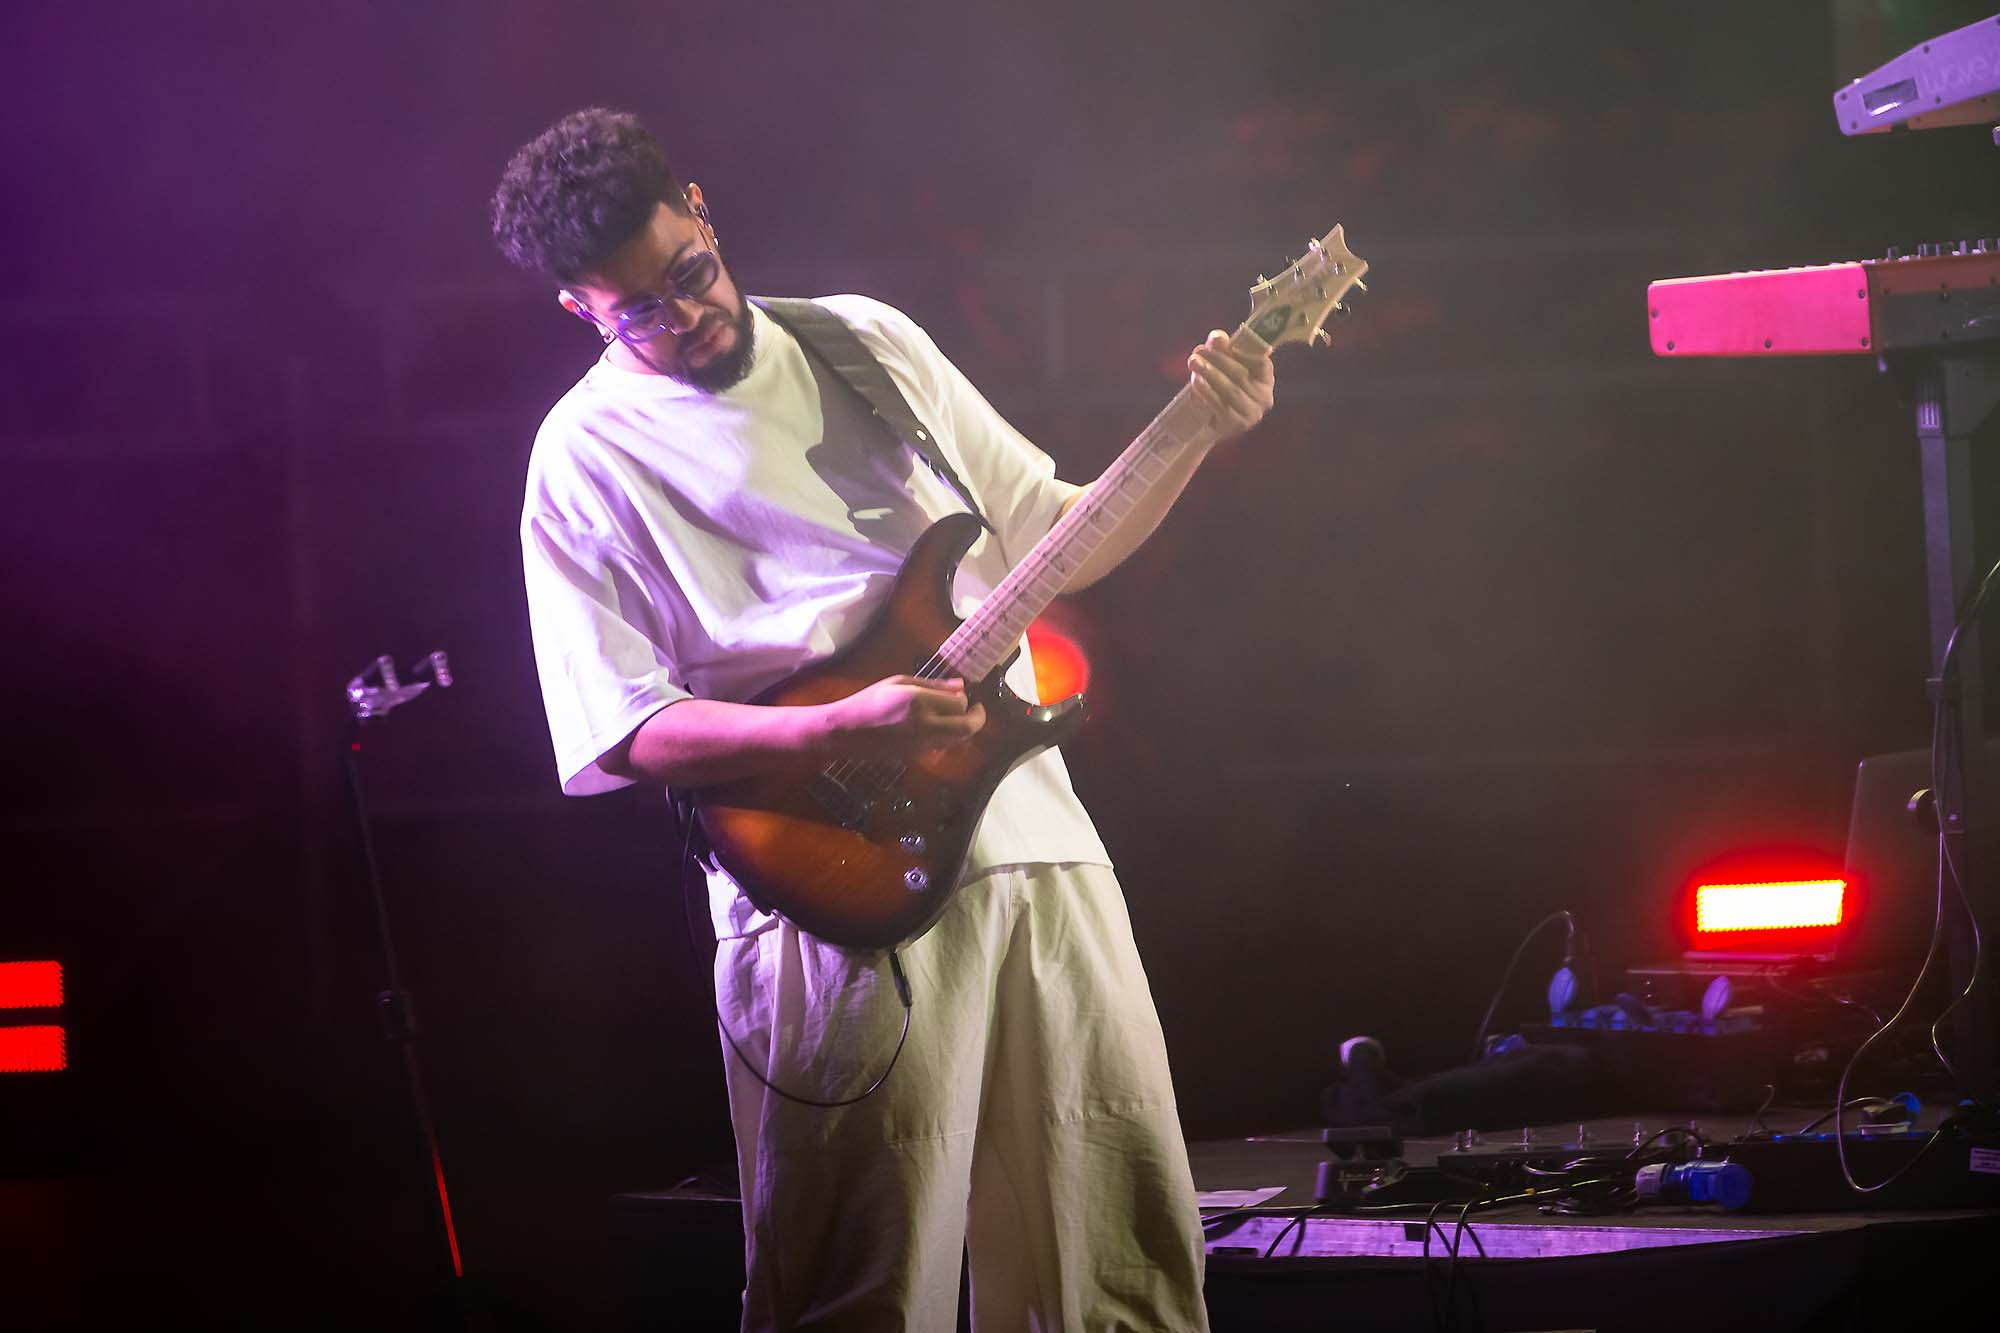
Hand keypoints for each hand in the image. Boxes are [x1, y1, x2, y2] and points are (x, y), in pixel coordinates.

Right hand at [823, 675, 986, 758]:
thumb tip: (961, 686)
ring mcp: (921, 744)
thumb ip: (933, 684)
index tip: (961, 693)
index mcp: (918, 701)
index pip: (959, 703)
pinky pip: (942, 746)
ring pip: (958, 740)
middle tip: (977, 709)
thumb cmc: (870, 700)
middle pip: (967, 727)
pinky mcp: (916, 756)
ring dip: (964, 728)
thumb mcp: (899, 682)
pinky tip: (938, 726)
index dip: (965, 698)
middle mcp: (924, 725)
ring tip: (958, 716)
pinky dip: (948, 736)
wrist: (846, 732)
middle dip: (977, 718)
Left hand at [1187, 329, 1275, 440]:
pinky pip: (1220, 405)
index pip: (1261, 363)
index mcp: (1265, 379)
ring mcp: (1252, 413)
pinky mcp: (1236, 425)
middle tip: (1198, 351)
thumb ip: (1221, 349)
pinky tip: (1195, 382)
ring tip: (1193, 362)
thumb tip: (1217, 336)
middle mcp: (1264, 397)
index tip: (1220, 343)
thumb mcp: (1220, 366)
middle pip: (1241, 374)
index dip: (1242, 352)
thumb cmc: (1217, 389)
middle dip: (1218, 359)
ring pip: (1231, 389)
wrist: (1205, 425)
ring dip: (1210, 374)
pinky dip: (1207, 392)